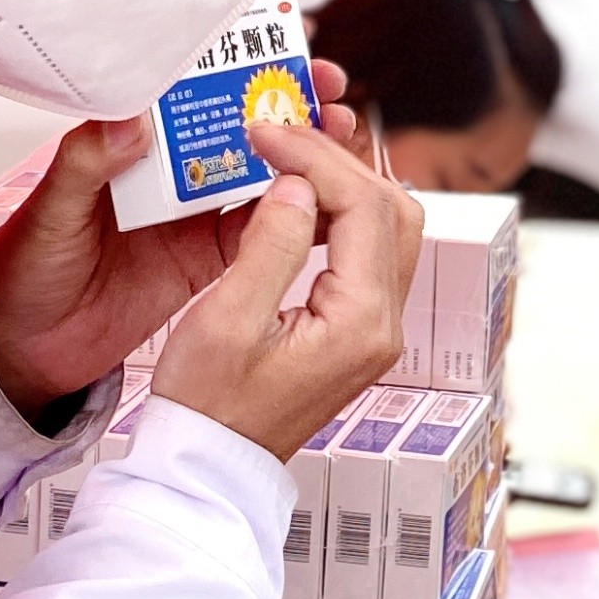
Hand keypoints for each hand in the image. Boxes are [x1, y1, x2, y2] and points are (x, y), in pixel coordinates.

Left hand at [0, 63, 369, 408]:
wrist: (25, 348)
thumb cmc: (22, 273)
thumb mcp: (50, 212)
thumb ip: (86, 163)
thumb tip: (127, 118)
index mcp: (127, 145)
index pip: (188, 89)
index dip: (235, 63)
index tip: (276, 43)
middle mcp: (165, 173)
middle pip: (237, 124)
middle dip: (286, 100)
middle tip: (325, 87)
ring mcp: (191, 215)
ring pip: (260, 171)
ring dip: (301, 151)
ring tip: (338, 132)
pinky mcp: (207, 258)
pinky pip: (261, 231)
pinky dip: (295, 214)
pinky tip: (323, 199)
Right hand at [147, 116, 423, 458]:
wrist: (209, 465)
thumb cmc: (207, 407)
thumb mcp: (227, 319)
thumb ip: (270, 244)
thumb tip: (297, 184)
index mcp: (360, 322)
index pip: (363, 207)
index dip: (315, 157)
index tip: (266, 133)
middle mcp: (384, 326)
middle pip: (392, 210)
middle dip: (338, 162)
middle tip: (281, 137)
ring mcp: (376, 330)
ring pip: (387, 229)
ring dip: (345, 185)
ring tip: (288, 158)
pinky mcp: (358, 331)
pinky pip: (369, 255)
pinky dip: (341, 216)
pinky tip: (298, 200)